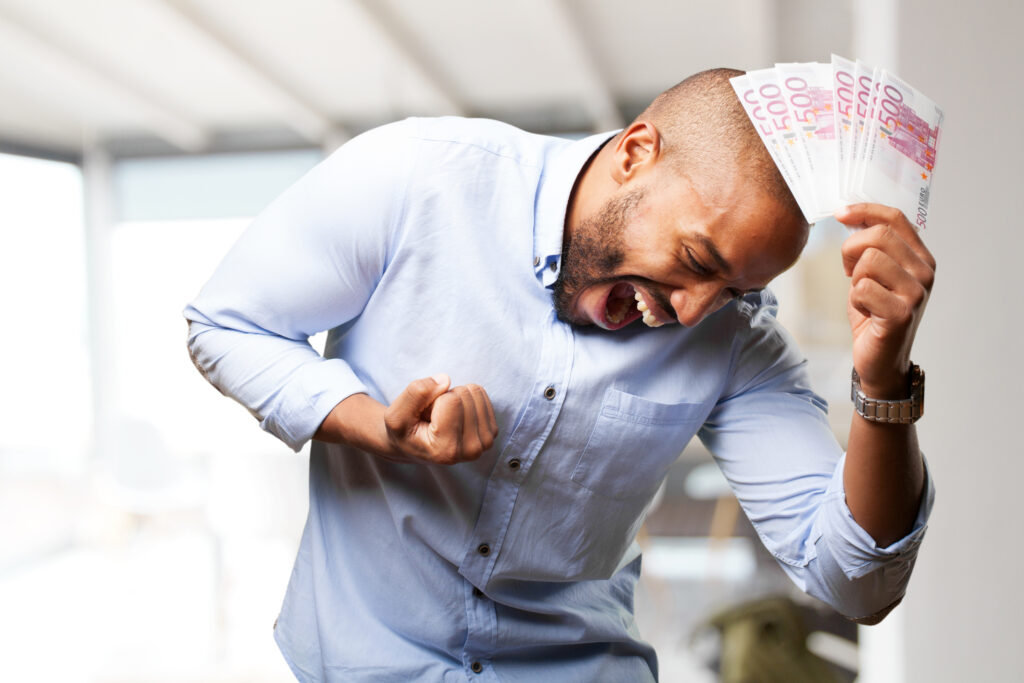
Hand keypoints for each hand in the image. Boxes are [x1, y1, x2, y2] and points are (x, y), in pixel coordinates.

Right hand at [382, 374, 498, 464]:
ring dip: (455, 397)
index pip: (452, 400)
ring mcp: (484, 442)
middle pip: (465, 394)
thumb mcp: (396, 415)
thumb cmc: (404, 431)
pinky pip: (481, 394)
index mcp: (447, 450)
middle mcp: (470, 450)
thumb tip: (446, 380)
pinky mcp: (491, 432)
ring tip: (442, 417)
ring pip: (474, 392)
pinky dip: (466, 398)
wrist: (413, 444)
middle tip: (433, 417)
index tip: (425, 418)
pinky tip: (454, 416)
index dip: (433, 399)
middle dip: (445, 397)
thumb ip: (416, 394)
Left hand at [835, 204, 935, 397]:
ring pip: (869, 260)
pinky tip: (866, 312)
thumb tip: (850, 214)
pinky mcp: (902, 313)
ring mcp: (916, 293)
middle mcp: (925, 272)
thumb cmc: (873, 314)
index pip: (895, 218)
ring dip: (855, 279)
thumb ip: (872, 246)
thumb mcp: (873, 274)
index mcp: (921, 258)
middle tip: (849, 270)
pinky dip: (855, 300)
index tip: (840, 213)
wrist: (880, 359)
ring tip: (864, 295)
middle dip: (851, 249)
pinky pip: (862, 289)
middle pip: (879, 236)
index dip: (865, 210)